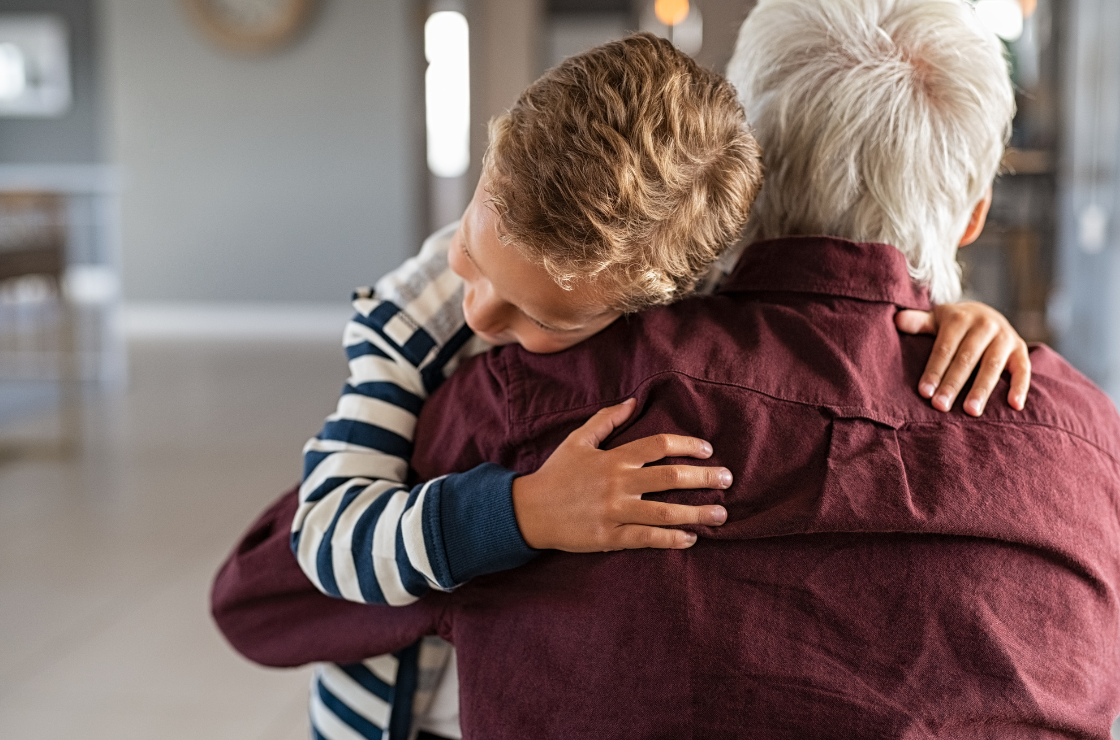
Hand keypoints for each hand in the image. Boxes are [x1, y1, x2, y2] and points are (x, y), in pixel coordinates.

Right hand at [511, 399, 730, 551]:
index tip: (707, 450)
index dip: (687, 446)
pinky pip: (647, 539)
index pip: (659, 445)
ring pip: (665, 512)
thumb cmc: (556, 473)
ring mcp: (614, 512)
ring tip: (721, 514)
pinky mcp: (609, 537)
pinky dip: (672, 539)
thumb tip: (632, 402)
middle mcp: (618, 483)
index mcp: (613, 458)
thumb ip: (606, 420)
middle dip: (705, 478)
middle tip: (728, 479)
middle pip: (671, 478)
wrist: (529, 510)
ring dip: (698, 513)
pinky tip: (691, 539)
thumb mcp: (578, 440)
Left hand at [895, 302, 1030, 415]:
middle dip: (953, 383)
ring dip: (982, 389)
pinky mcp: (1020, 348)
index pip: (945, 348)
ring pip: (993, 365)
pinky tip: (1015, 406)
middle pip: (966, 358)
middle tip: (941, 406)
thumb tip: (897, 320)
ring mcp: (1005, 336)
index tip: (924, 393)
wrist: (984, 314)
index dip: (934, 370)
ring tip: (971, 412)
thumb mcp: (936, 319)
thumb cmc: (952, 325)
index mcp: (959, 318)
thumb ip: (918, 322)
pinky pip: (1023, 368)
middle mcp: (984, 324)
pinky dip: (1021, 386)